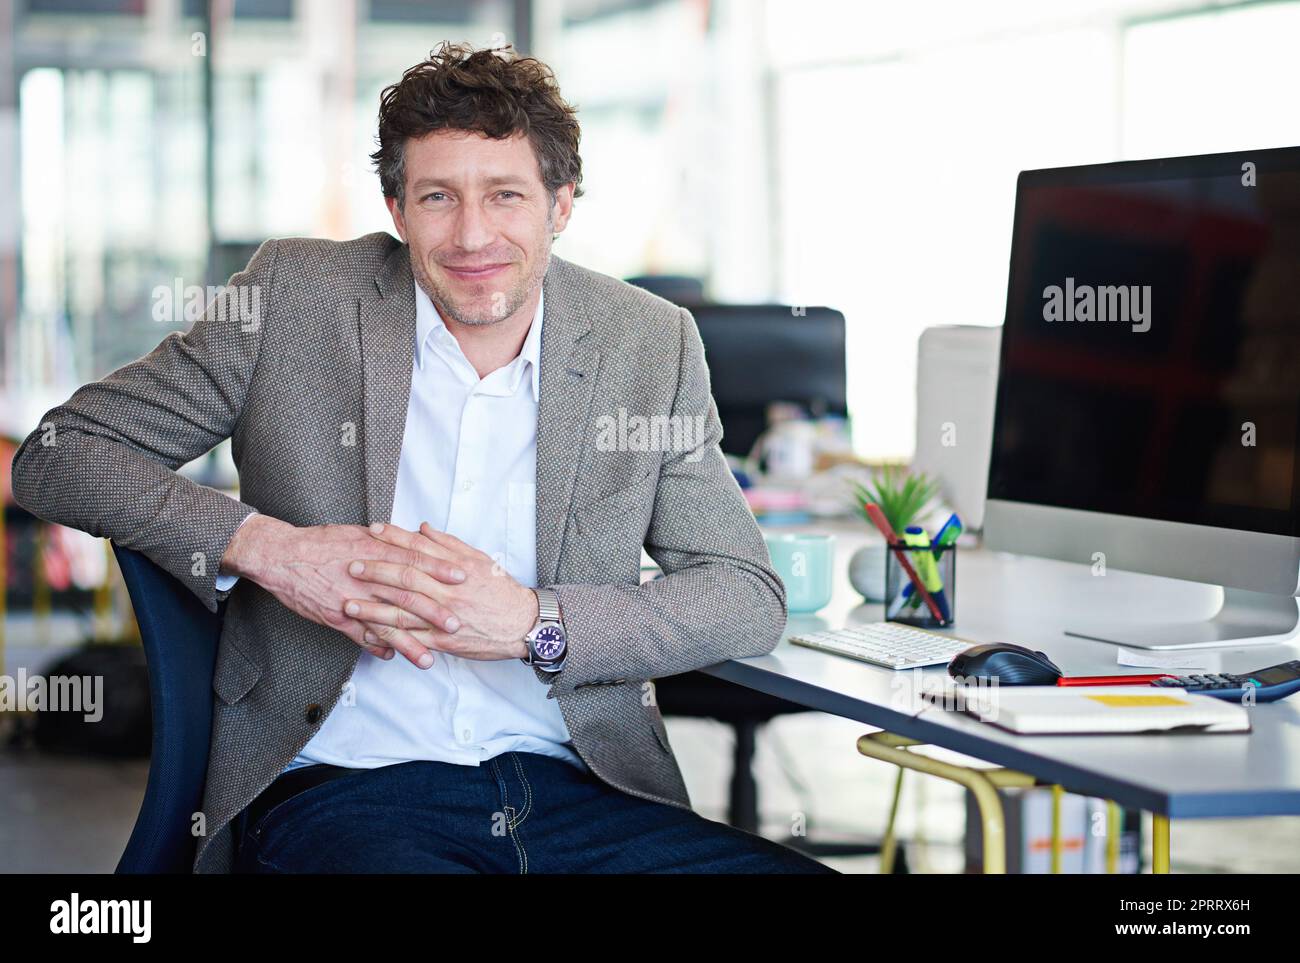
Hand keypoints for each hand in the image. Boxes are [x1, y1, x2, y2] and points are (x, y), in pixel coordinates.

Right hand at [220, 515, 466, 667]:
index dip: (440, 569)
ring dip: (408, 644)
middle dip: (433, 613)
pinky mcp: (335, 617)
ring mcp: (350, 600)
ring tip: (429, 659)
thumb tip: (417, 541)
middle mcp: (366, 578)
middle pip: (405, 596)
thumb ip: (388, 542)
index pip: (414, 560)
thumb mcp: (358, 534)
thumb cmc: (322, 542)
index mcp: (374, 552)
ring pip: (384, 625)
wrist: (281, 555)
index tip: (463, 577)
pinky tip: (391, 657)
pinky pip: (358, 636)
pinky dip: (375, 648)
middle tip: (457, 625)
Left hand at [343, 522, 537, 661]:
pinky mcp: (444, 641)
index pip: (419, 549)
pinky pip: (412, 639)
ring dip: (372, 608)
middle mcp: (448, 590)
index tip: (372, 530)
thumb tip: (423, 528)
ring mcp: (444, 617)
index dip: (394, 538)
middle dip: (375, 571)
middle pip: (405, 578)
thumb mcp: (479, 560)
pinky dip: (389, 637)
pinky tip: (370, 634)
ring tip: (349, 604)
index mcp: (456, 568)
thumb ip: (448, 544)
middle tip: (351, 566)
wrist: (522, 624)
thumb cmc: (501, 591)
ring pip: (403, 611)